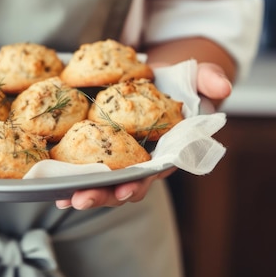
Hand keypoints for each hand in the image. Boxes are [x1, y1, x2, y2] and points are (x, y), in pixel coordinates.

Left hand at [54, 61, 232, 209]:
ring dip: (83, 191)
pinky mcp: (102, 147)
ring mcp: (122, 156)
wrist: (160, 76)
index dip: (139, 183)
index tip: (127, 191)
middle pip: (123, 183)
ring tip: (64, 198)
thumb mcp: (197, 76)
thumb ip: (209, 80)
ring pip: (103, 181)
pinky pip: (86, 167)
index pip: (153, 172)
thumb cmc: (181, 81)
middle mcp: (143, 159)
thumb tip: (222, 86)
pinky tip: (53, 187)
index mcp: (167, 149)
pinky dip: (71, 178)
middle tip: (81, 200)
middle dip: (103, 195)